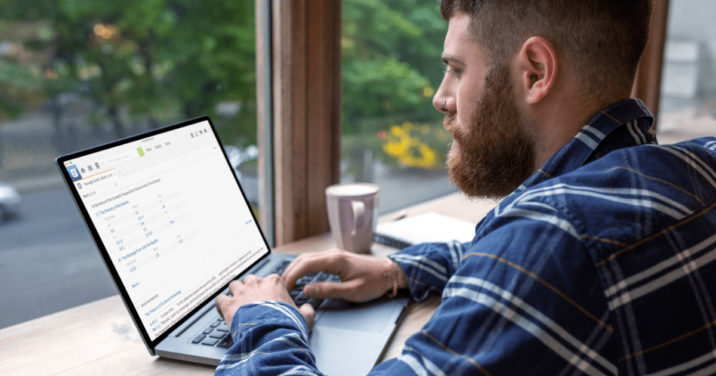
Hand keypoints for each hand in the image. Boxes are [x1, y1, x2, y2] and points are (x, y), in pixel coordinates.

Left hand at [215, 274, 315, 329]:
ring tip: (238, 306)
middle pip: (250, 280)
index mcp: (274, 282)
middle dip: (250, 289)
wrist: (272, 335)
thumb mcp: (304, 318)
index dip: (267, 290)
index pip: (268, 279)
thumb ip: (306, 310)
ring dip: (235, 294)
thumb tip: (307, 308)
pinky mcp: (228, 305)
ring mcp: (241, 293)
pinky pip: (220, 299)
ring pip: (234, 285)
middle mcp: (256, 283)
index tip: (268, 299)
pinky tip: (224, 311)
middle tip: (253, 302)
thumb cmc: (288, 325)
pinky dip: (221, 305)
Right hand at [282, 248, 405, 302]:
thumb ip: (328, 290)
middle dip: (289, 272)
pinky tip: (299, 276)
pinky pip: (314, 260)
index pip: (305, 264)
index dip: (291, 276)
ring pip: (307, 258)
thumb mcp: (352, 291)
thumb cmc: (373, 283)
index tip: (283, 287)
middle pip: (302, 259)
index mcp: (334, 260)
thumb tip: (306, 289)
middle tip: (280, 287)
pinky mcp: (335, 259)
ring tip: (286, 283)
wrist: (389, 273)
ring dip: (295, 269)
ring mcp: (333, 255)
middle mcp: (332, 254)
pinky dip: (302, 268)